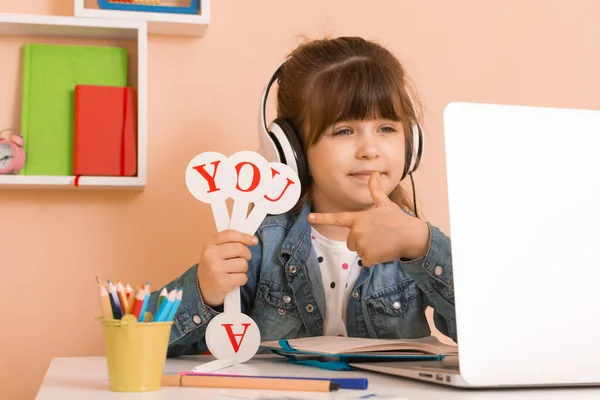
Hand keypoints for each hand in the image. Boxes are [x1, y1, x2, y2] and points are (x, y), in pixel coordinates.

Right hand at [197, 229, 257, 307]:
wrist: (202, 289)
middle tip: (242, 259)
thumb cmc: (214, 267)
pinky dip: (242, 279)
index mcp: (209, 244)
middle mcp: (210, 254)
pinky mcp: (221, 282)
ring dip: (243, 269)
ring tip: (235, 271)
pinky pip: (242, 277)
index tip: (253, 241)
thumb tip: (253, 240)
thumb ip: (231, 243)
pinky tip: (234, 280)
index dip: (244, 236)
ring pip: (242, 263)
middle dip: (246, 254)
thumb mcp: (216, 251)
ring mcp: (215, 269)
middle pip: (239, 248)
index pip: (230, 234)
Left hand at [308, 172, 429, 265]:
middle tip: (377, 236)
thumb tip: (374, 174)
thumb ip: (375, 190)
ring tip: (381, 242)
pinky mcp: (368, 256)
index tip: (309, 218)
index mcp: (358, 218)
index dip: (322, 218)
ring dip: (368, 250)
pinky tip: (384, 251)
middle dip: (362, 241)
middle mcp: (357, 231)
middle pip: (350, 242)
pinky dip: (374, 259)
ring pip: (358, 252)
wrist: (411, 235)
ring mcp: (362, 244)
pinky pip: (365, 261)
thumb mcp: (385, 204)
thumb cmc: (397, 219)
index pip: (337, 218)